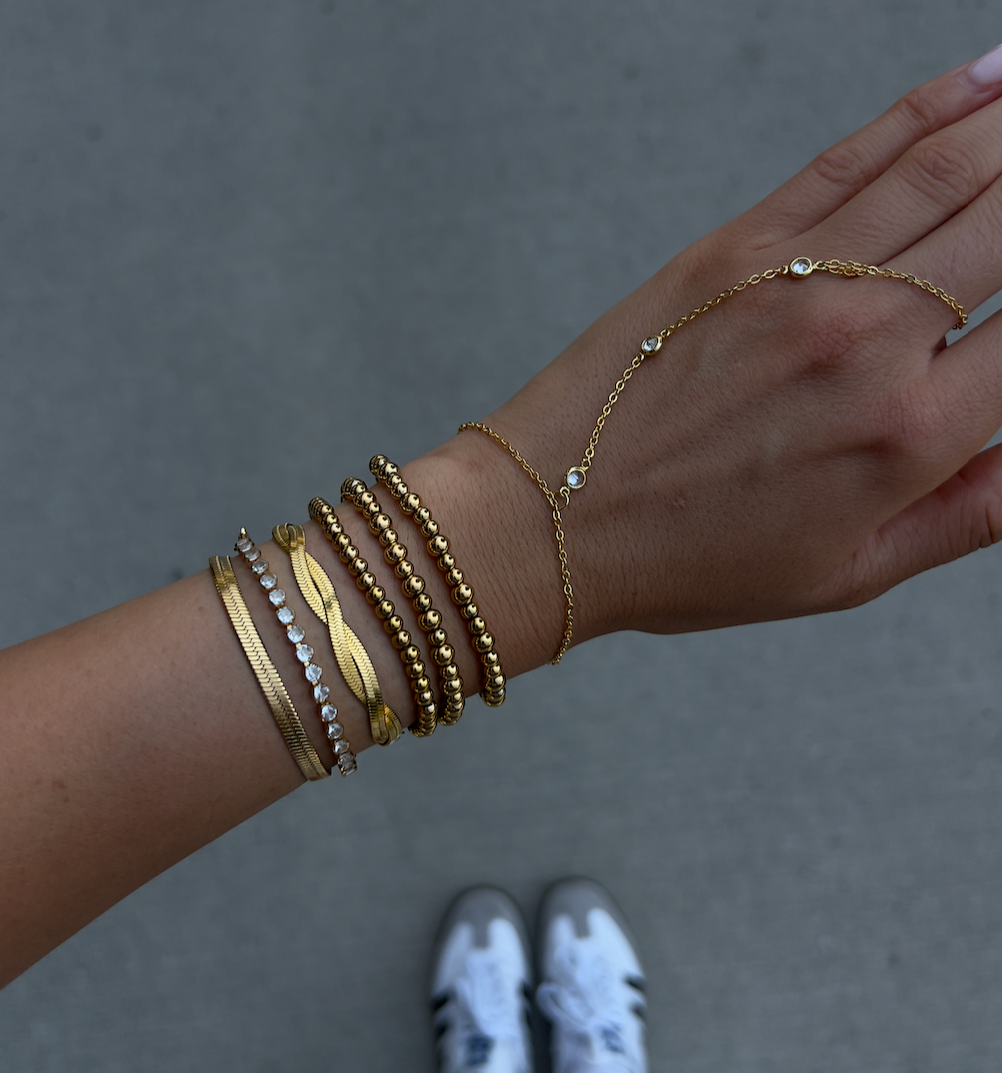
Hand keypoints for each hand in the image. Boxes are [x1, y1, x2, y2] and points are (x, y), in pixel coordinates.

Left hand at [427, 47, 1001, 652]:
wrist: (553, 519)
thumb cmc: (689, 559)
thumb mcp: (846, 574)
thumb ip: (969, 513)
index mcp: (910, 434)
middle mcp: (870, 340)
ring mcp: (799, 280)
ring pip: (949, 169)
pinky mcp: (735, 247)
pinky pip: (854, 157)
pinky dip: (927, 109)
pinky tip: (983, 80)